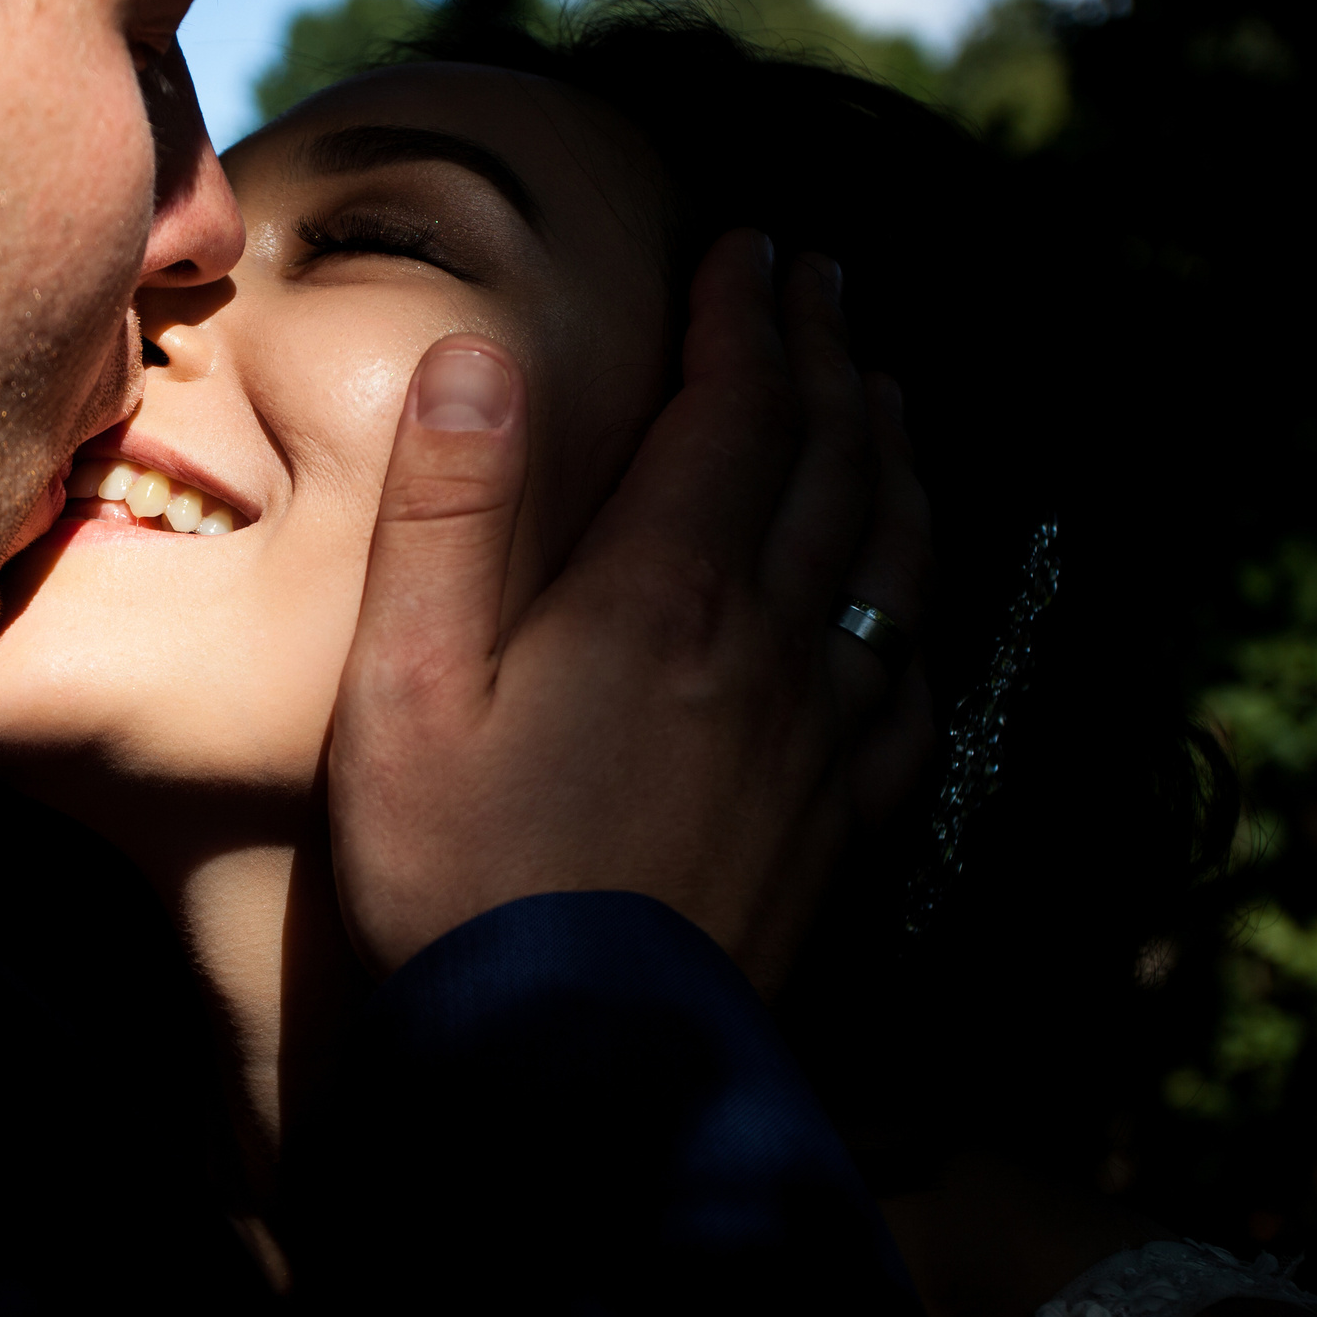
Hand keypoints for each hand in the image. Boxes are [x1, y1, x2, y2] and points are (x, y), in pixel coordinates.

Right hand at [327, 231, 932, 993]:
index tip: (750, 243)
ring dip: (892, 453)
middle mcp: (768, 644)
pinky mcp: (840, 817)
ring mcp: (820, 734)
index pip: (735, 410)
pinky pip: (910, 678)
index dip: (746, 314)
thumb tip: (482, 355)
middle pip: (831, 461)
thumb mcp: (402, 689)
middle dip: (831, 354)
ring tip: (886, 393)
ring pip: (890, 555)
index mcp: (662, 594)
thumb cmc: (459, 878)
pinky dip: (915, 601)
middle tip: (827, 281)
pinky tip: (904, 596)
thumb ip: (445, 516)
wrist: (569, 1074)